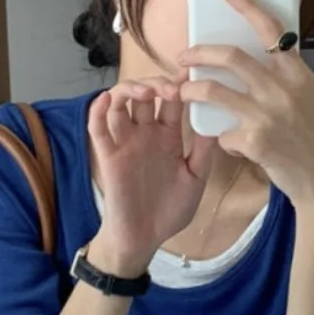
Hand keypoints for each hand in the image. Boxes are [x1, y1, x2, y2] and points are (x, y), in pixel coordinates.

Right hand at [88, 78, 215, 274]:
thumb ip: (203, 152)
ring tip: (147, 92)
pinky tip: (107, 99)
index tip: (192, 76)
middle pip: (146, 95)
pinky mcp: (107, 155)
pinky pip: (98, 128)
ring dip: (131, 89)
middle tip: (173, 89)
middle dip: (158, 84)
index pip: (172, 101)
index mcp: (168, 136)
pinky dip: (98, 110)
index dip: (179, 86)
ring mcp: (125, 142)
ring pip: (121, 103)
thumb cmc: (169, 210)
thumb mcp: (195, 180)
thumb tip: (215, 122)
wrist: (144, 238)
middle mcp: (146, 133)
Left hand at [179, 0, 313, 212]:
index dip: (246, 6)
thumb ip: (283, 78)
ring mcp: (267, 114)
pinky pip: (222, 133)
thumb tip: (250, 61)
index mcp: (297, 73)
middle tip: (185, 56)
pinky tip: (230, 142)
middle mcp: (282, 89)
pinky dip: (222, 137)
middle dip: (199, 52)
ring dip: (192, 90)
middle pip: (230, 56)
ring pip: (213, 90)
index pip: (270, 28)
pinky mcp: (254, 141)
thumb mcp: (307, 98)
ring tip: (185, 92)